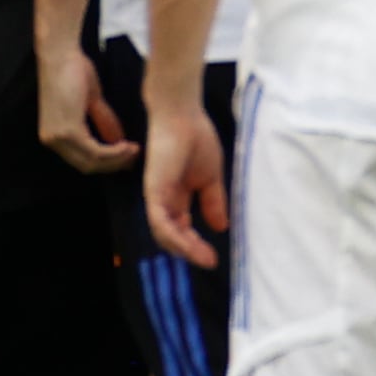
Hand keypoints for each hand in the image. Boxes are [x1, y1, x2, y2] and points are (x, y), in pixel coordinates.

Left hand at [38, 30, 136, 174]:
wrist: (61, 53)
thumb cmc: (73, 68)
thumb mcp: (92, 100)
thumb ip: (103, 121)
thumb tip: (119, 140)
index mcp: (54, 135)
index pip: (82, 160)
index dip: (106, 163)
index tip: (128, 157)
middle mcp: (52, 140)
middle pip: (87, 166)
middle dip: (114, 165)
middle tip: (135, 157)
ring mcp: (57, 138)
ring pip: (92, 161)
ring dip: (116, 160)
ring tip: (135, 151)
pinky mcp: (67, 132)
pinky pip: (94, 151)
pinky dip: (113, 152)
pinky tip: (127, 146)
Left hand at [142, 98, 229, 269]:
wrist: (183, 114)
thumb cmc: (196, 138)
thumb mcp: (211, 177)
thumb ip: (213, 202)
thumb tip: (221, 227)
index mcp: (175, 197)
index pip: (181, 229)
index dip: (195, 245)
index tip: (212, 257)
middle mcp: (163, 200)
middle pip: (171, 236)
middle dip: (190, 251)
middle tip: (209, 261)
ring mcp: (156, 196)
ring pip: (164, 233)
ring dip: (184, 249)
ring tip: (204, 257)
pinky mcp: (153, 190)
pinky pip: (159, 221)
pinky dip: (173, 236)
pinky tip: (189, 245)